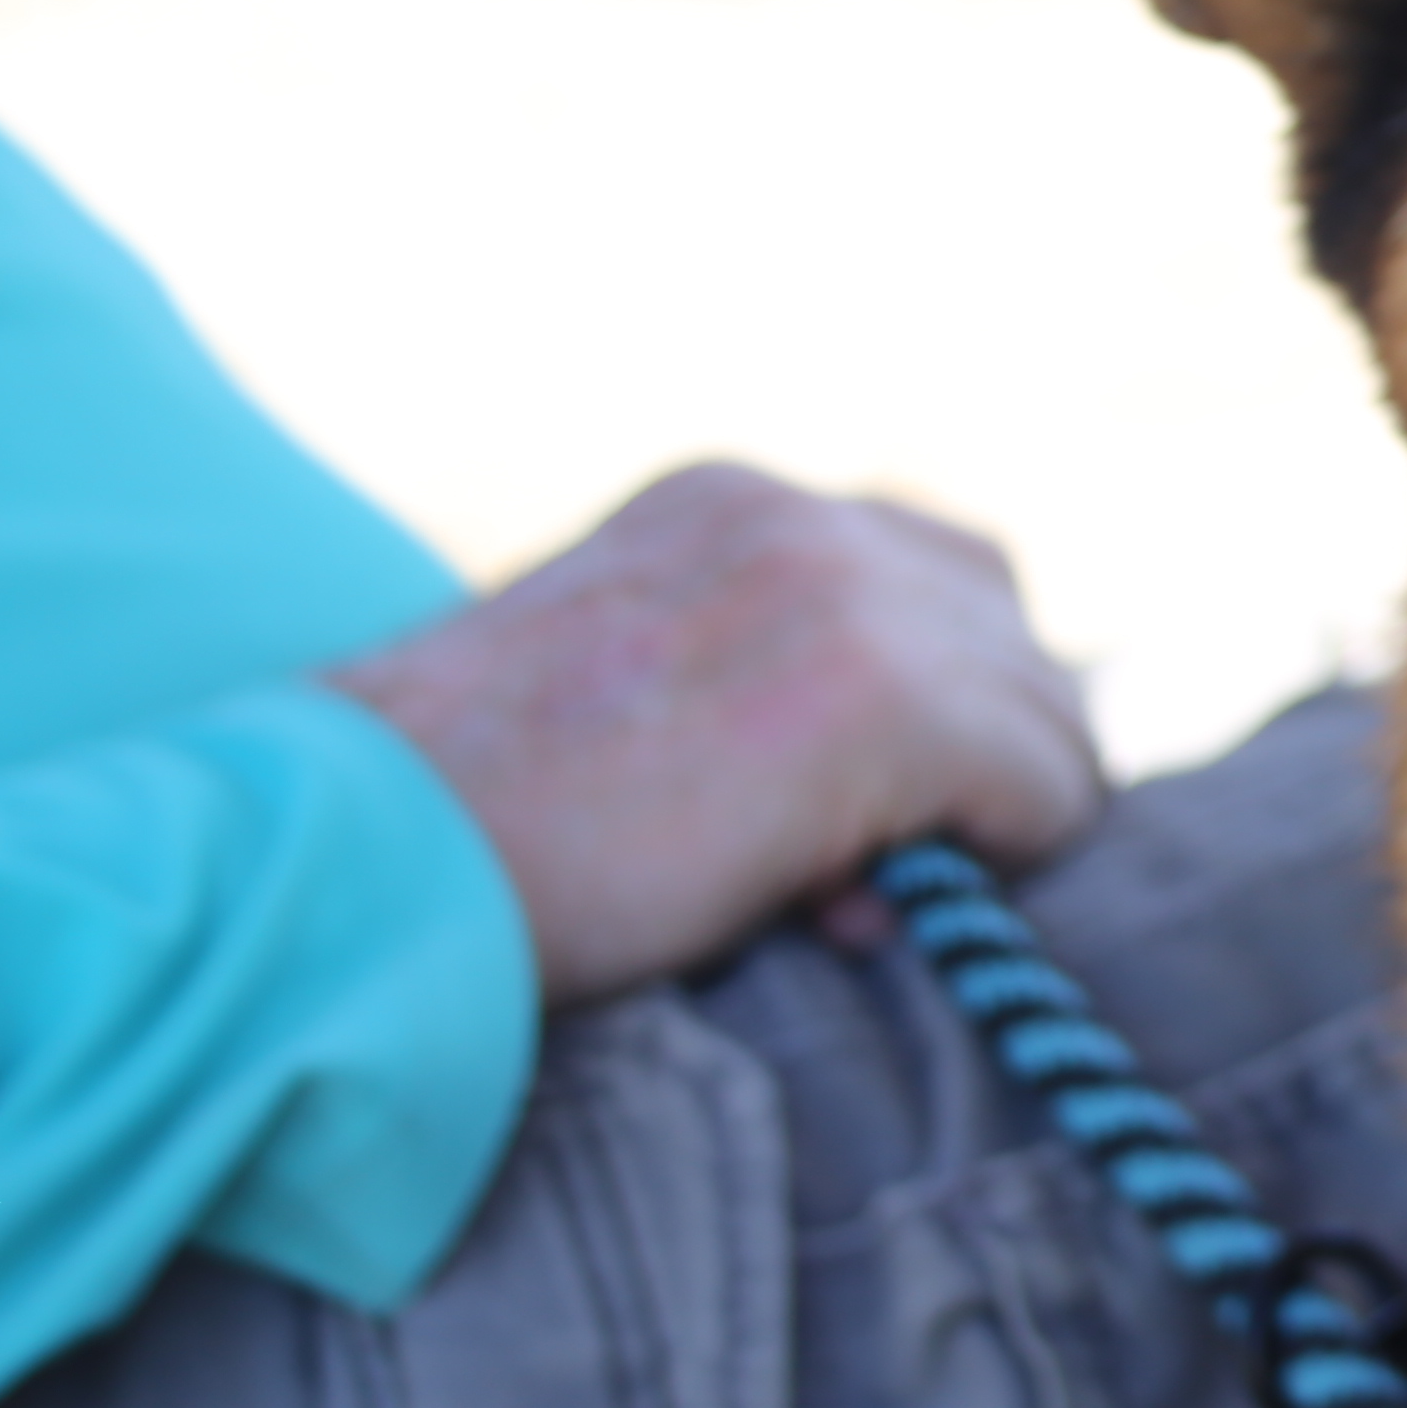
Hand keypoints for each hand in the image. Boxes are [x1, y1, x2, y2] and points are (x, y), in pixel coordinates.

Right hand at [324, 462, 1107, 1004]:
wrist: (355, 855)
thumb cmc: (462, 820)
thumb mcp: (620, 699)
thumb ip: (764, 703)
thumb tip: (902, 839)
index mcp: (732, 502)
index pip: (942, 581)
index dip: (927, 711)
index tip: (831, 812)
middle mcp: (803, 519)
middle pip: (1017, 638)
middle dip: (966, 765)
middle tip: (844, 868)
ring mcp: (848, 595)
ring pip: (1051, 719)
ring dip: (980, 823)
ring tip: (832, 892)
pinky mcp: (882, 699)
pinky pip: (1048, 786)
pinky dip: (1001, 857)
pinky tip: (865, 904)